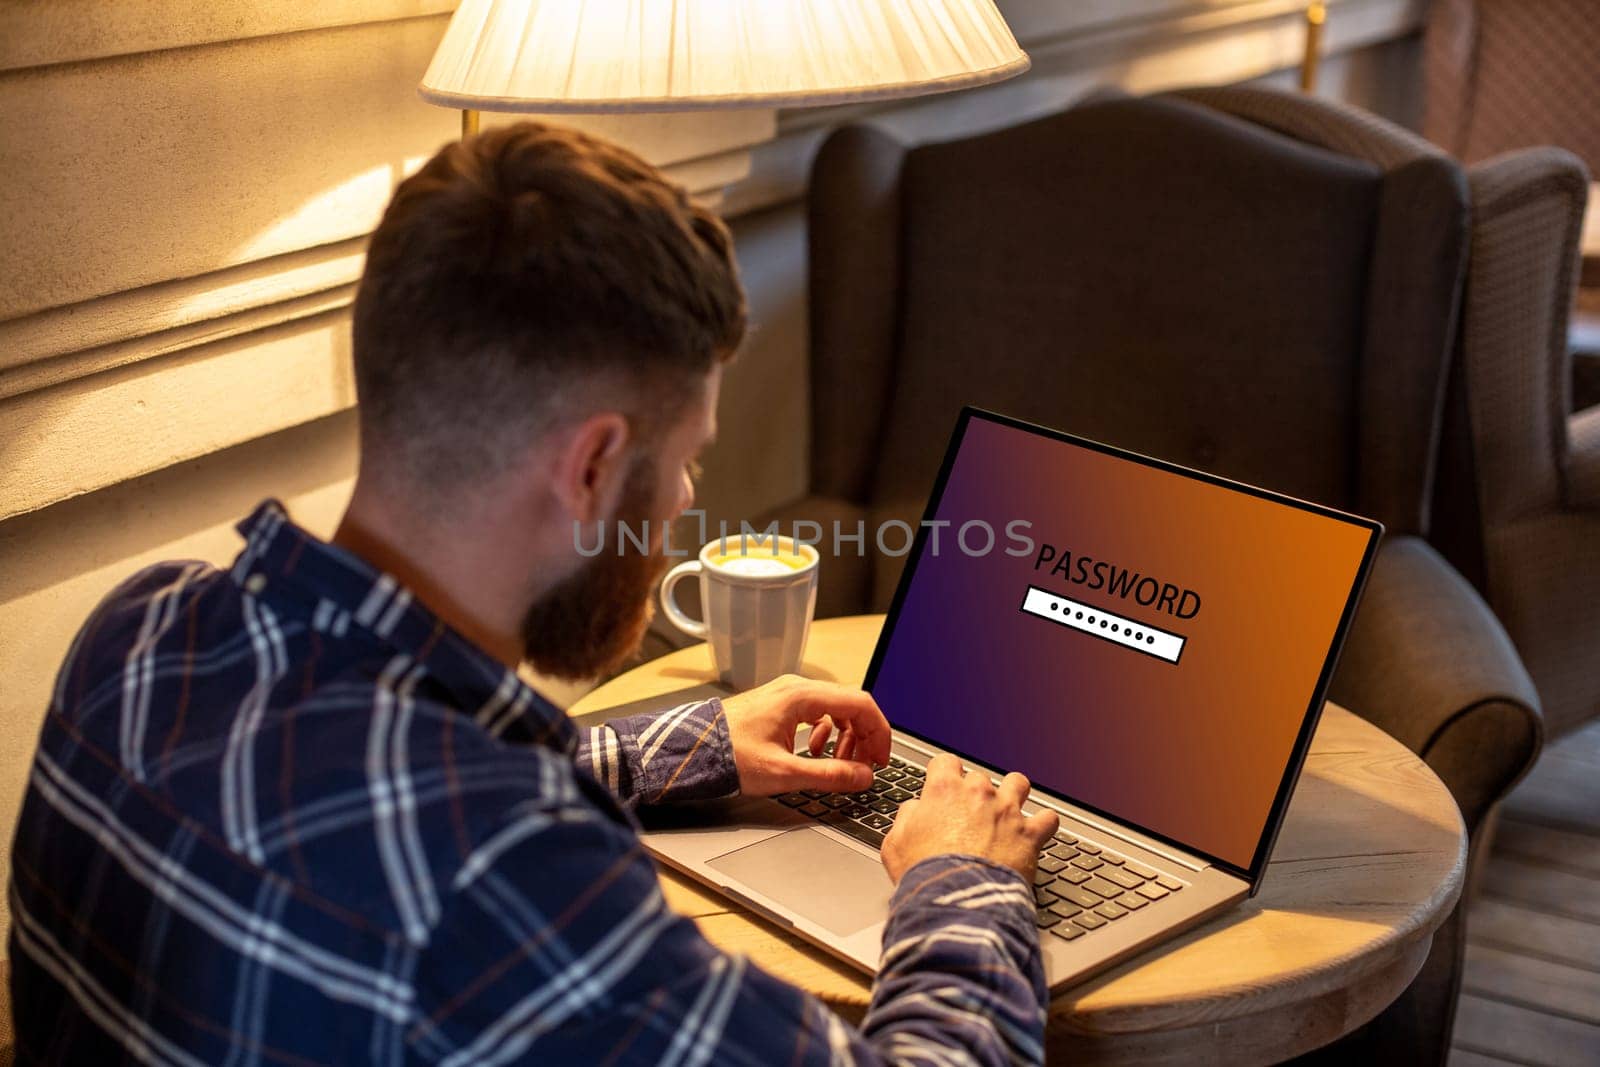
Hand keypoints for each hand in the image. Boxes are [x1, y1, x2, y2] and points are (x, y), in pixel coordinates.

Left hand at [722, 675, 891, 794]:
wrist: (691, 751)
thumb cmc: (729, 757)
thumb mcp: (784, 773)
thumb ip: (830, 775)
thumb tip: (864, 777)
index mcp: (801, 696)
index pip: (860, 704)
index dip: (879, 733)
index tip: (882, 759)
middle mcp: (796, 688)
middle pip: (850, 705)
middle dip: (864, 736)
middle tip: (865, 766)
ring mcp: (787, 694)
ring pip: (835, 709)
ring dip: (846, 736)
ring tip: (840, 763)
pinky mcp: (778, 705)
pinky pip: (816, 713)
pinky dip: (825, 733)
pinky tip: (814, 752)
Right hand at [881, 754, 1058, 883]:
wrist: (957, 901)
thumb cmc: (925, 875)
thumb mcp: (895, 844)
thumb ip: (906, 818)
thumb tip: (915, 810)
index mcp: (944, 791)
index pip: (945, 762)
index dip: (944, 774)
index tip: (944, 785)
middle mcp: (978, 794)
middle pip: (980, 778)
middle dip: (975, 794)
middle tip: (969, 815)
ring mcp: (1007, 811)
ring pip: (1018, 784)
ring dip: (1013, 794)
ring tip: (1007, 811)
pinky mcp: (1030, 834)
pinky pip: (1048, 818)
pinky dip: (1044, 824)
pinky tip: (1037, 832)